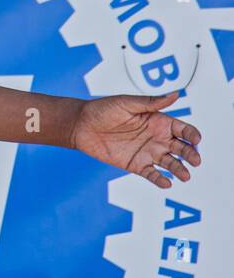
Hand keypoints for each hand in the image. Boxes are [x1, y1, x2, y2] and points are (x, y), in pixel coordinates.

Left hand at [70, 91, 201, 188]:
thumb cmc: (103, 110)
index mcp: (158, 121)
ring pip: (170, 163)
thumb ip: (151, 102)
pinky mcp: (136, 164)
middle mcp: (157, 138)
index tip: (196, 139)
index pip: (182, 129)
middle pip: (181, 148)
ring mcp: (147, 152)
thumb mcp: (127, 103)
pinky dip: (160, 179)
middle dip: (191, 154)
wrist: (80, 126)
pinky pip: (151, 173)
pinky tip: (166, 183)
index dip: (192, 134)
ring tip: (185, 175)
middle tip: (195, 160)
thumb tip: (175, 94)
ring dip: (179, 169)